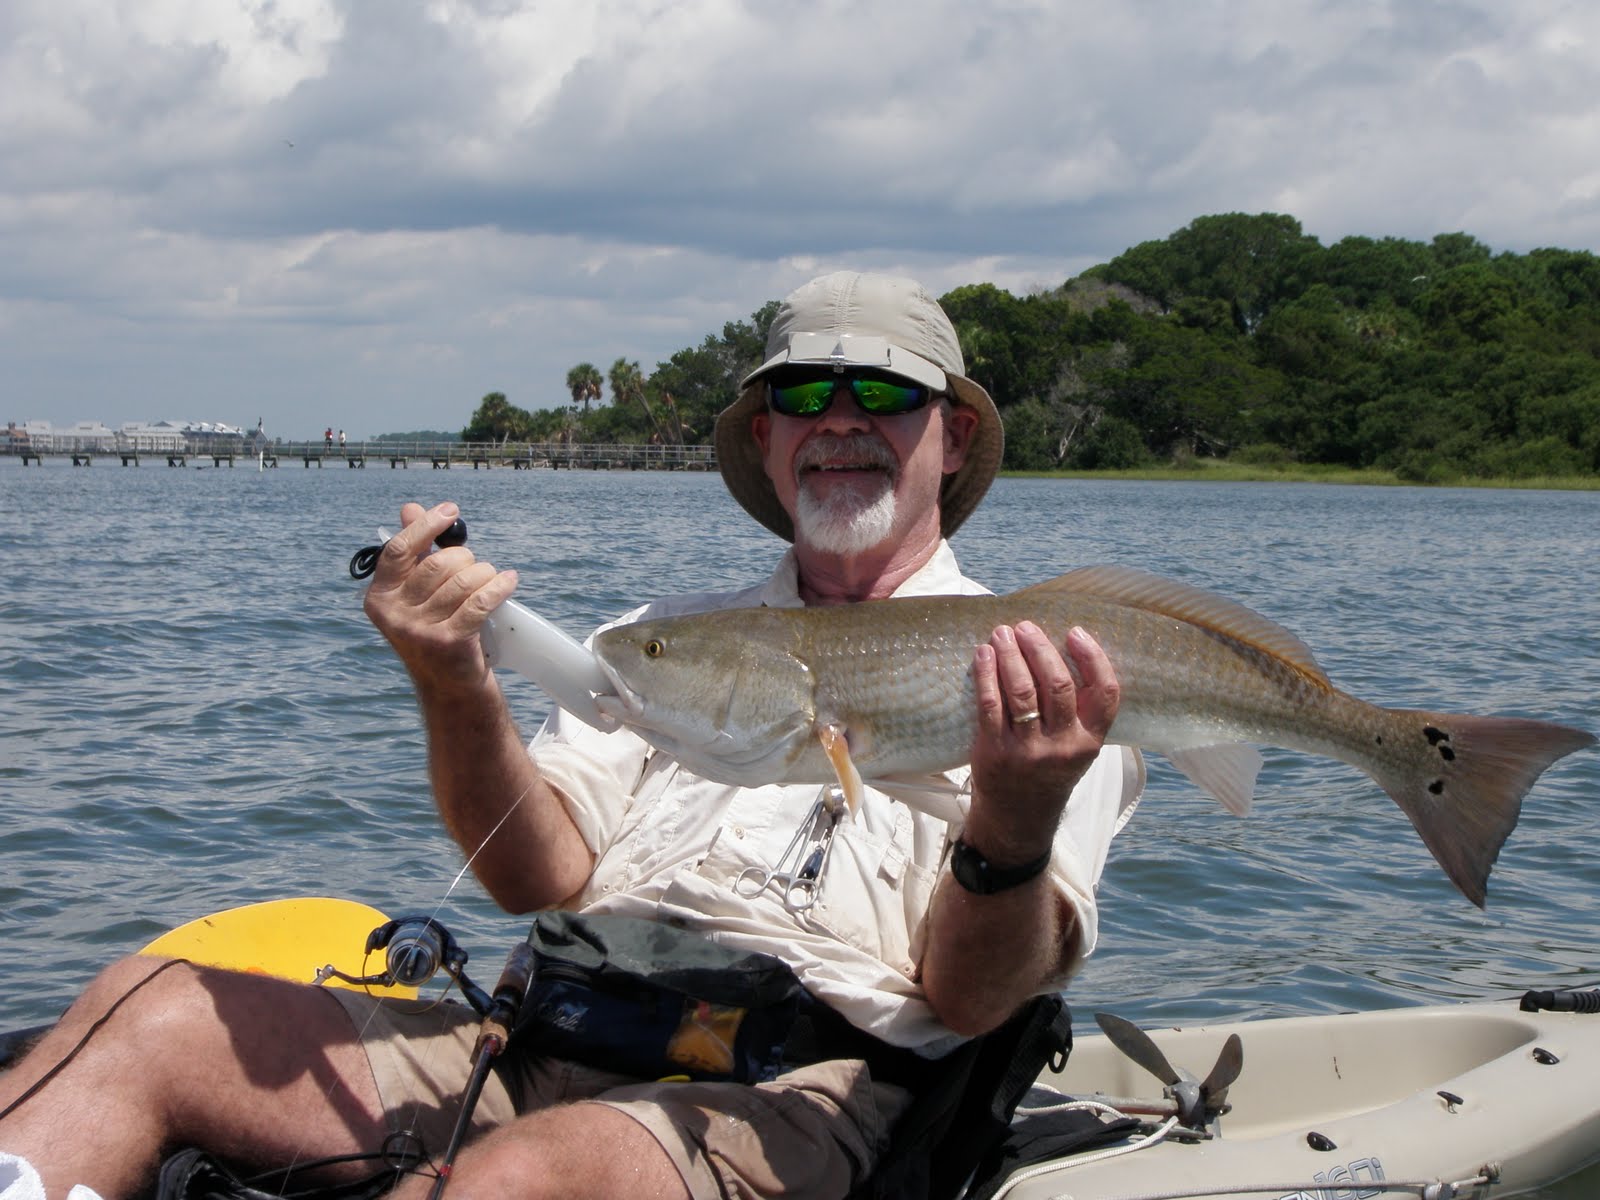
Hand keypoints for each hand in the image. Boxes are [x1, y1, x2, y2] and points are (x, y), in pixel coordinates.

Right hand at [361, 501, 519, 692]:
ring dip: (485, 574)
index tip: (450, 510)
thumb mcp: (417, 594)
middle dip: (465, 559)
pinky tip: (508, 581)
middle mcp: (394, 615)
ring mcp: (420, 630)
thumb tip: (410, 508)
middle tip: (475, 568)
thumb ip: (414, 552)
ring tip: (490, 579)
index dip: (426, 526)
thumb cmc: (435, 629)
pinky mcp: (449, 642)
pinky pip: (481, 601)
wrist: (449, 686)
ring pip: (463, 581)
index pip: (399, 550)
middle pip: (439, 564)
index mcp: (380, 597)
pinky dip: (500, 587)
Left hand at [966, 623, 1119, 861]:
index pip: (1106, 694)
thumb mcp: (1076, 746)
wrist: (1018, 817)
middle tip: (1025, 627)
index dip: (1093, 658)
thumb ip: (1079, 709)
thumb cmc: (1048, 770)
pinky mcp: (995, 751)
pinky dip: (986, 674)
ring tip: (1002, 634)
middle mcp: (1063, 746)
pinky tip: (983, 655)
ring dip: (1010, 655)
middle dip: (1040, 649)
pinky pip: (990, 705)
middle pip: (1058, 685)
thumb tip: (1061, 647)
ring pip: (1022, 691)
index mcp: (1090, 741)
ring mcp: (1028, 750)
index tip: (1075, 632)